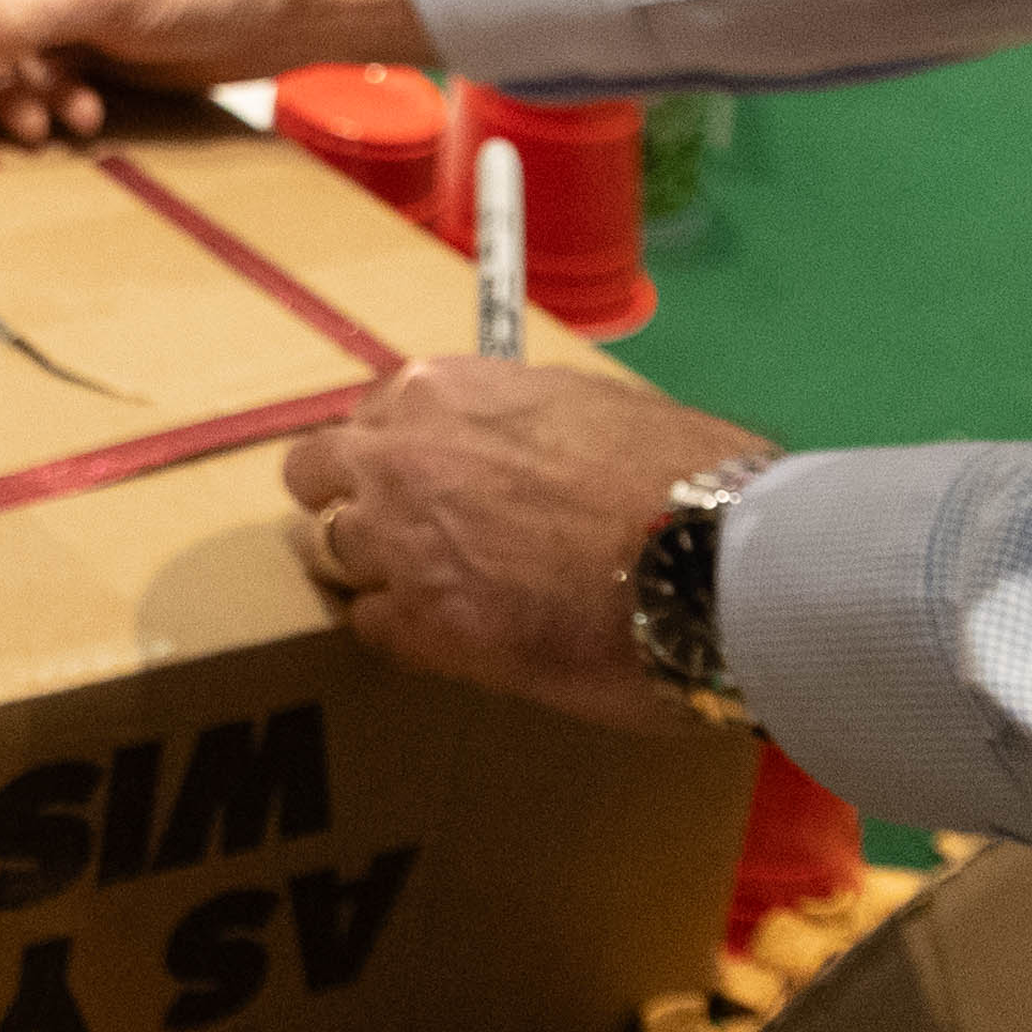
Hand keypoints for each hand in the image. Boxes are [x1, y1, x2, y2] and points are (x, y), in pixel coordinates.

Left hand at [277, 359, 773, 733]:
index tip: (425, 478)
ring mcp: (396, 541)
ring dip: (382, 571)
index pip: (372, 414)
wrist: (712, 560)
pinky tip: (457, 642)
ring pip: (339, 553)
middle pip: (319, 476)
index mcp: (439, 389)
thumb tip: (519, 446)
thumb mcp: (591, 405)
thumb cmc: (683, 474)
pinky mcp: (417, 626)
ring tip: (447, 596)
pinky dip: (406, 633)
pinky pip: (371, 626)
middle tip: (408, 538)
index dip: (396, 451)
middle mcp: (396, 453)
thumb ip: (520, 420)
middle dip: (353, 502)